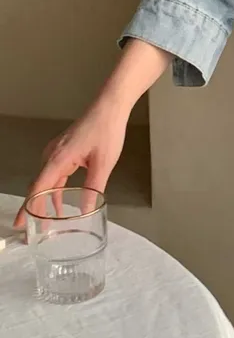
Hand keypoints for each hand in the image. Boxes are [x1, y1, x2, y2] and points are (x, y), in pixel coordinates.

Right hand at [14, 99, 128, 227]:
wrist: (109, 108)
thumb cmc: (106, 131)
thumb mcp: (103, 164)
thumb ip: (93, 188)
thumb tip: (87, 210)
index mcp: (58, 158)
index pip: (38, 188)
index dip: (28, 208)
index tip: (20, 223)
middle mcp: (52, 155)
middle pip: (37, 186)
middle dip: (33, 209)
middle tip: (31, 229)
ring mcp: (56, 152)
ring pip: (45, 181)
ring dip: (44, 201)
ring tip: (45, 222)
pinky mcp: (63, 151)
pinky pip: (54, 175)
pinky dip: (54, 190)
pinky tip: (59, 202)